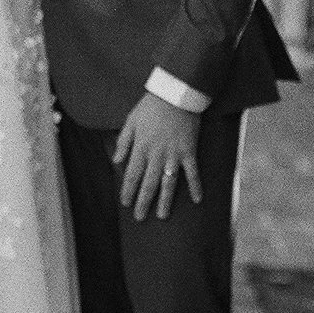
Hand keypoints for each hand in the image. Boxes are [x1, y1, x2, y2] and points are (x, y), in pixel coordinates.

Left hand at [113, 92, 201, 219]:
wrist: (176, 94)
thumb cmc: (152, 106)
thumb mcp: (131, 121)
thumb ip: (123, 142)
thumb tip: (116, 161)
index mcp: (141, 147)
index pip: (131, 174)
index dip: (127, 190)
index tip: (124, 203)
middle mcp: (156, 155)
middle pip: (148, 183)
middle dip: (143, 201)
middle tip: (140, 217)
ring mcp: (174, 155)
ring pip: (168, 182)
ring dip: (165, 200)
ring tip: (162, 216)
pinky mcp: (189, 151)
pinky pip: (193, 172)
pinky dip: (196, 186)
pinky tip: (197, 200)